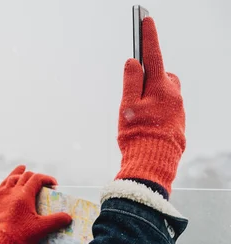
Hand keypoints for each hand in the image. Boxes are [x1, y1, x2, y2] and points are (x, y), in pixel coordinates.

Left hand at [0, 165, 71, 243]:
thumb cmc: (24, 236)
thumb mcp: (43, 228)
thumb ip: (57, 220)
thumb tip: (69, 217)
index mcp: (23, 196)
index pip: (36, 179)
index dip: (47, 179)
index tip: (55, 185)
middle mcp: (13, 193)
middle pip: (25, 176)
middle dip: (37, 177)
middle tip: (45, 184)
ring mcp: (5, 198)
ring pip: (11, 179)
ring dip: (20, 174)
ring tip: (24, 170)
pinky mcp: (0, 204)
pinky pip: (2, 187)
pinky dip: (7, 181)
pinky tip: (10, 180)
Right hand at [116, 17, 185, 194]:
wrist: (153, 162)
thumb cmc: (138, 135)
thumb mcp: (127, 106)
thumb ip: (130, 82)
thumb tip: (133, 62)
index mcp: (161, 87)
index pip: (154, 55)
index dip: (149, 36)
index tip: (146, 19)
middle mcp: (174, 95)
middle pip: (160, 76)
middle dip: (148, 78)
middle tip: (132, 95)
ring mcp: (179, 109)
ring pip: (164, 93)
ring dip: (151, 97)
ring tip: (137, 116)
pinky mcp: (178, 122)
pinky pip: (166, 109)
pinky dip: (156, 111)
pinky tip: (145, 126)